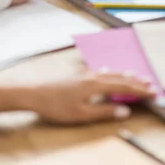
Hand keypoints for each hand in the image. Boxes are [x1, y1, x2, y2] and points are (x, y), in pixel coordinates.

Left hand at [25, 72, 154, 123]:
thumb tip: (125, 111)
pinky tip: (108, 71)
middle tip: (150, 83)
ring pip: (109, 73)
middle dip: (134, 81)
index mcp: (94, 85)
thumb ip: (103, 111)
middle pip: (117, 77)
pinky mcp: (76, 75)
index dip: (138, 90)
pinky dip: (110, 73)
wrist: (33, 92)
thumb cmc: (56, 106)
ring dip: (123, 75)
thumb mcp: (81, 114)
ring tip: (135, 76)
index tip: (152, 92)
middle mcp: (91, 76)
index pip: (122, 87)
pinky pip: (99, 72)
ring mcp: (83, 74)